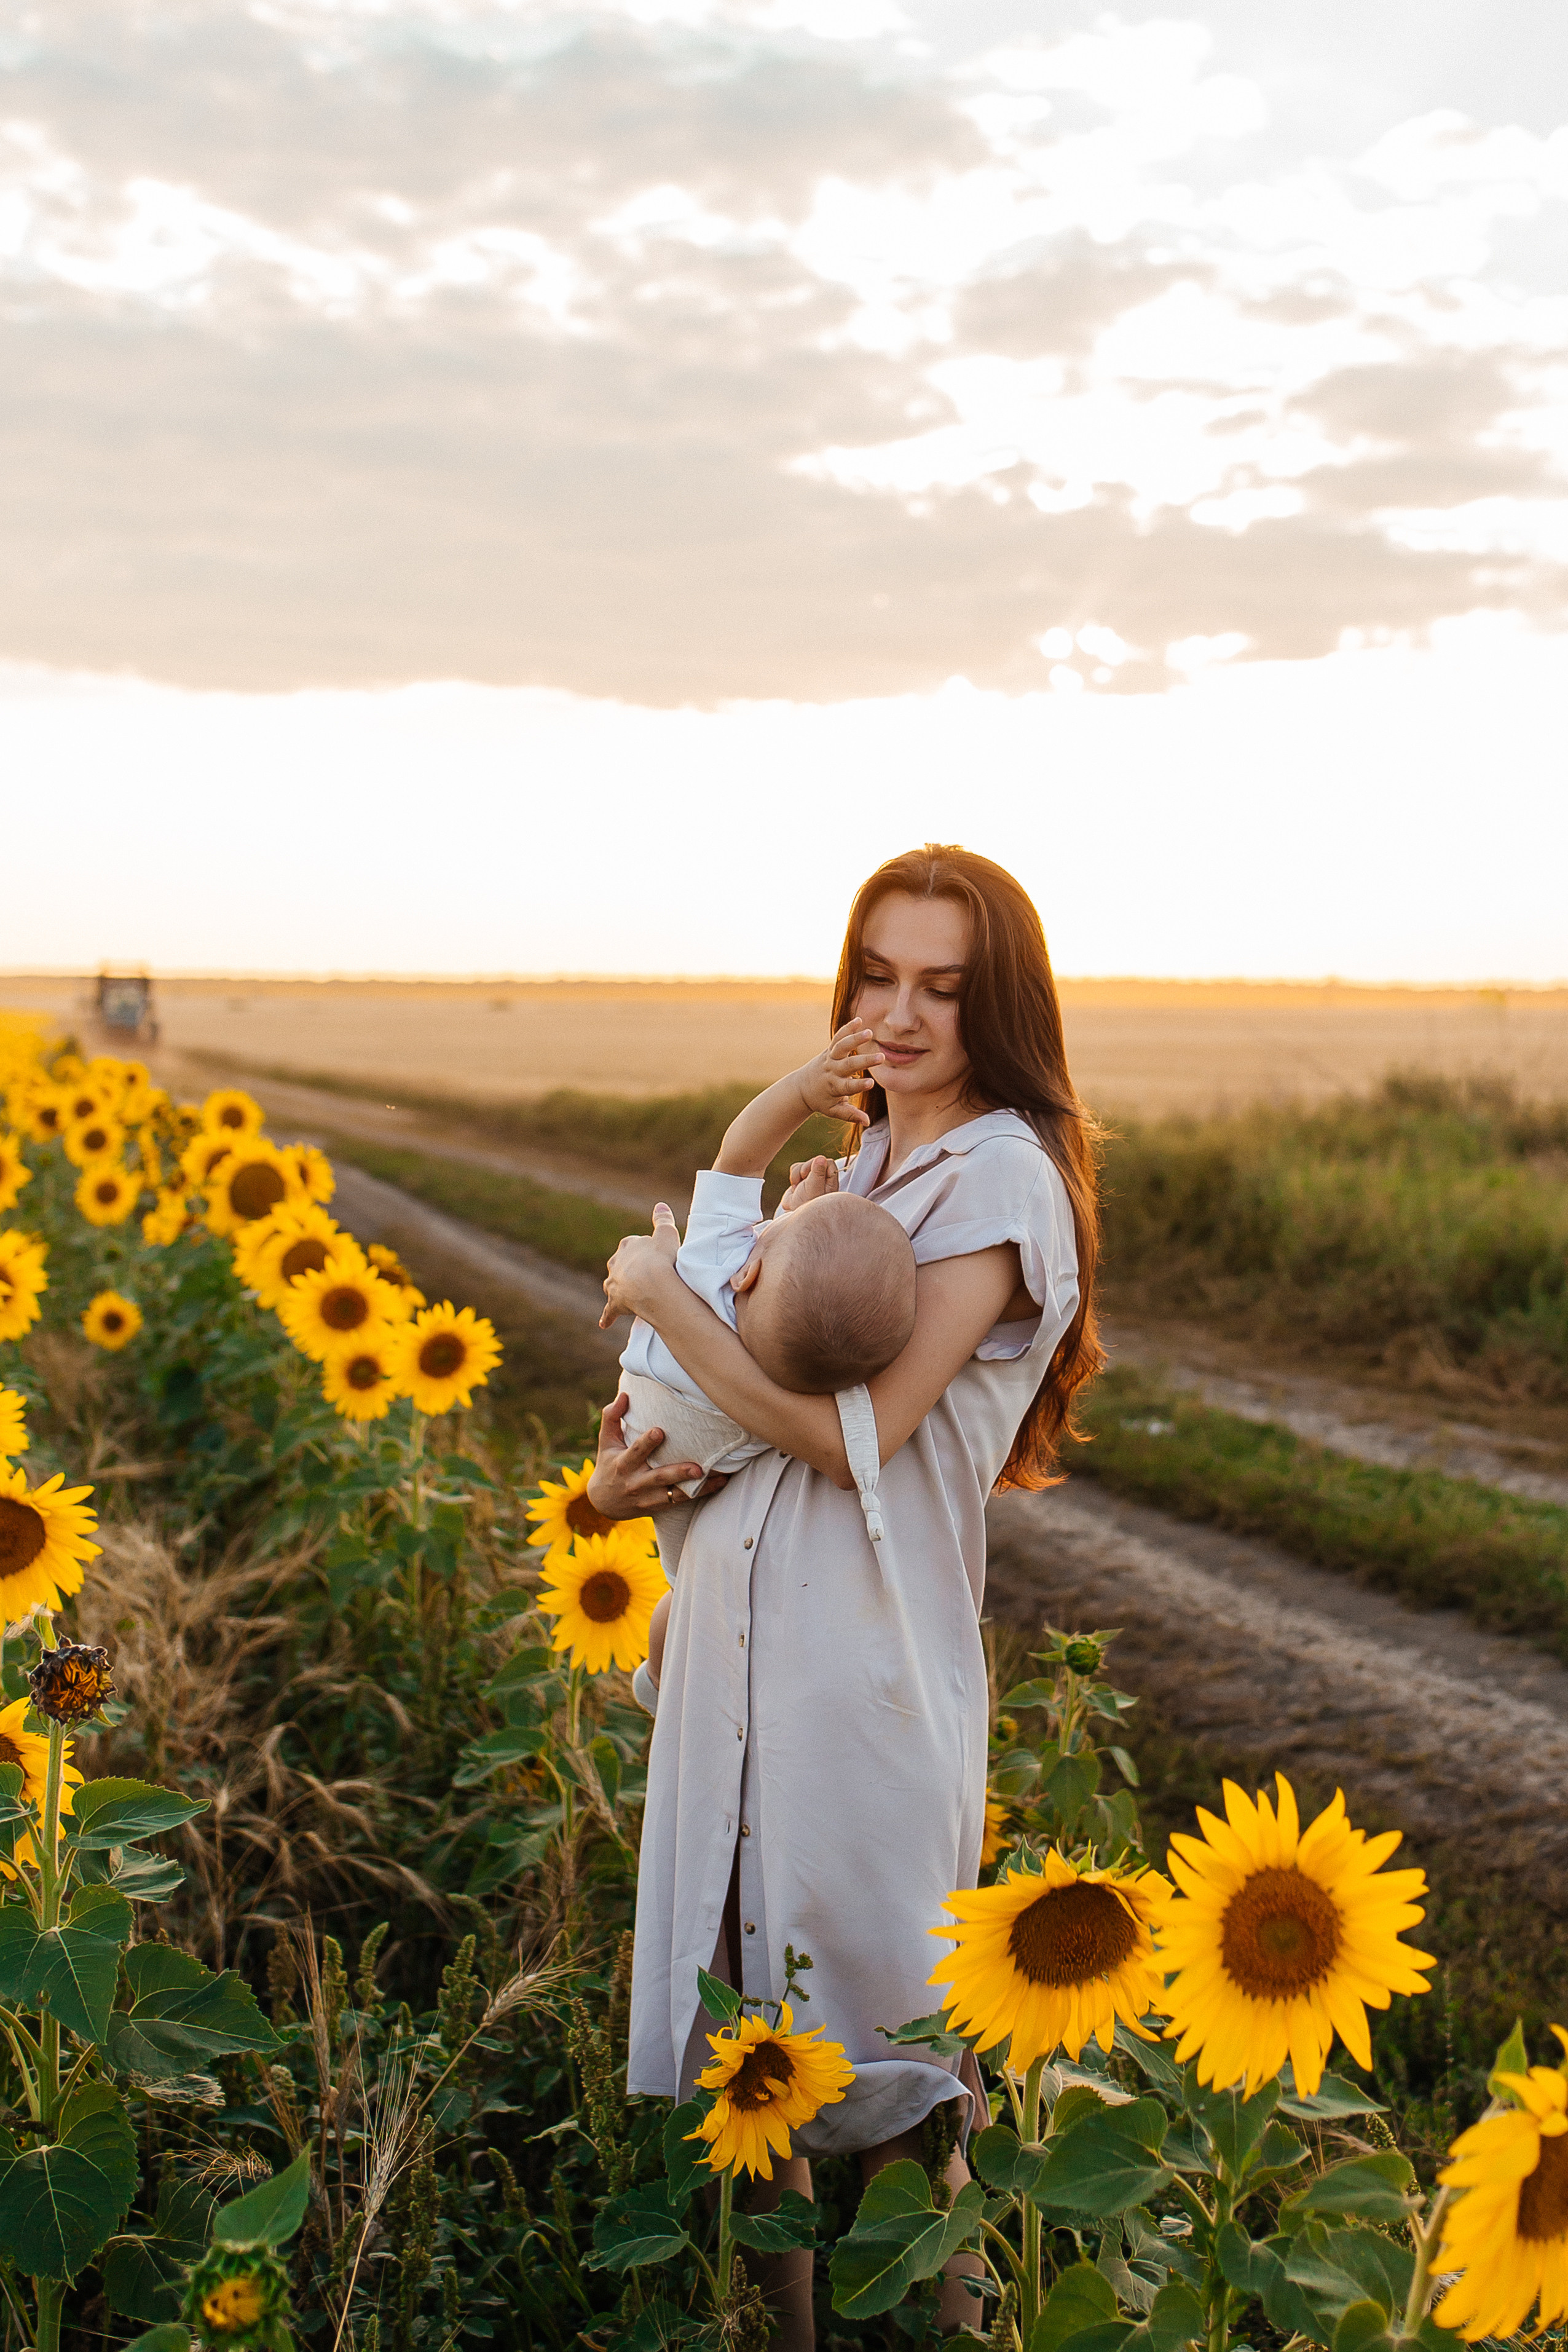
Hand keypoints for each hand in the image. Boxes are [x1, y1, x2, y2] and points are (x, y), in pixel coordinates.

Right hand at [587, 1393, 727, 1517]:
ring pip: (674, 1494)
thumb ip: (612, 1417)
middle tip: (697, 1467)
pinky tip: (720, 1483)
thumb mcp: (606, 1442)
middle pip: (659, 1478)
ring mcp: (649, 1497)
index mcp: (624, 1464)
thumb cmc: (609, 1464)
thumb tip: (625, 1395)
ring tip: (714, 1477)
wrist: (604, 1503)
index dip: (646, 1443)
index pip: (635, 1452)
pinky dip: (701, 1493)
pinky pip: (681, 1501)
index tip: (659, 1431)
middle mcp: (636, 1483)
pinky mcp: (659, 1506)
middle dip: (678, 1472)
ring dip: (696, 1487)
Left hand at [599, 1204, 680, 1329]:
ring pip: (612, 1285)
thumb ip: (663, 1219)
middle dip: (628, 1267)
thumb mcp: (667, 1233)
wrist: (654, 1284)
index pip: (632, 1244)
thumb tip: (660, 1205)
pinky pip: (609, 1311)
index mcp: (627, 1246)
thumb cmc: (662, 1258)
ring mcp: (614, 1284)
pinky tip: (603, 1324)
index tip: (653, 1254)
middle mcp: (616, 1263)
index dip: (643, 1249)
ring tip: (627, 1292)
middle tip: (644, 1273)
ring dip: (617, 1288)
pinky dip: (607, 1317)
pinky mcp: (615, 1303)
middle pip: (620, 1264)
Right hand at [780, 1154, 840, 1211]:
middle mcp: (823, 1179)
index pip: (828, 1162)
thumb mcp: (813, 1189)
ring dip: (798, 1175)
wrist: (793, 1217)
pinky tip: (795, 1189)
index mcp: (831, 1181)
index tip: (811, 1175)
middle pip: (814, 1161)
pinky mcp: (801, 1180)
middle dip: (805, 1169)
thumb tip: (821, 1158)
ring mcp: (812, 1179)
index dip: (818, 1165)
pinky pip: (796, 1169)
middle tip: (803, 1182)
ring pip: (803, 1165)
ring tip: (798, 1189)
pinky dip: (793, 1177)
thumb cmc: (807, 1206)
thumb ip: (818, 1173)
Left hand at [795, 1021, 882, 1128]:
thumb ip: (850, 1115)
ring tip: (869, 1032)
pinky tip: (859, 1020)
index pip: (847, 1087)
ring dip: (854, 1039)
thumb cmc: (822, 1100)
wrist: (802, 1087)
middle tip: (881, 1057)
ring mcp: (829, 1059)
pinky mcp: (829, 1050)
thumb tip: (867, 1122)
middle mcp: (832, 1071)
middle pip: (848, 1065)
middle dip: (864, 1061)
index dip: (858, 1086)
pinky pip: (837, 1038)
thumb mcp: (834, 1111)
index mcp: (834, 1088)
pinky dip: (847, 1029)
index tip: (871, 1084)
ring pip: (841, 1047)